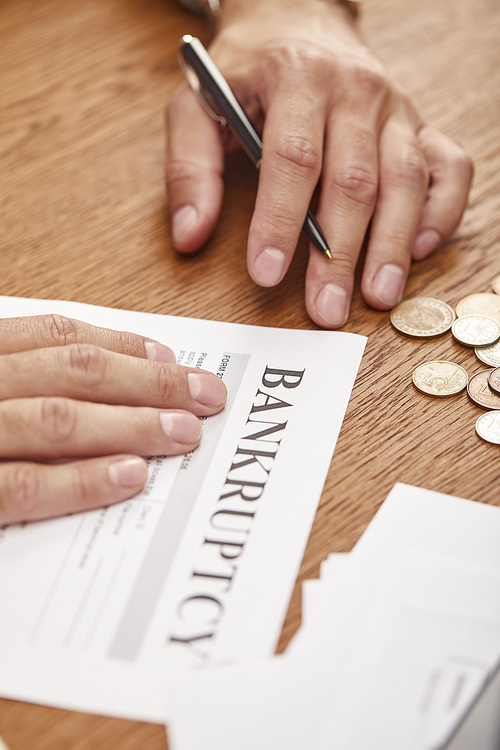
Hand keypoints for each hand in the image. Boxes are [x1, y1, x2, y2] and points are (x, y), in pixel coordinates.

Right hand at [0, 315, 226, 524]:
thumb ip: (30, 380)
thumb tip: (115, 376)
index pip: (55, 336)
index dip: (120, 344)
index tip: (170, 357)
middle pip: (73, 372)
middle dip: (148, 382)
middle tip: (204, 397)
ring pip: (59, 420)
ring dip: (132, 424)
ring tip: (184, 434)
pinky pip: (28, 486)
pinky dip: (83, 479)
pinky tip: (133, 475)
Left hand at [166, 0, 472, 327]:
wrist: (301, 21)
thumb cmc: (249, 70)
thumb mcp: (198, 103)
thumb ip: (189, 168)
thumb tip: (190, 236)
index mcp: (297, 78)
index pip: (292, 157)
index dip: (279, 221)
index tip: (266, 274)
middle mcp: (356, 90)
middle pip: (353, 180)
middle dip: (339, 253)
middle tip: (326, 309)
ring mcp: (395, 110)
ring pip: (404, 181)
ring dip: (391, 245)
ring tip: (377, 297)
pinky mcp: (420, 127)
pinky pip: (448, 169)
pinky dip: (440, 212)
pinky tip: (417, 250)